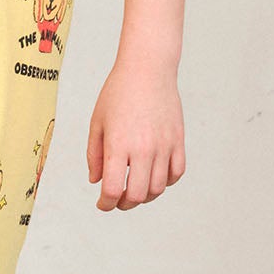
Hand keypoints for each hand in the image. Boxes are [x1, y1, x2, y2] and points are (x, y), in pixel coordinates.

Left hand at [86, 57, 185, 209]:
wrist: (147, 69)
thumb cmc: (118, 93)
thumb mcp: (97, 122)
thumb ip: (95, 155)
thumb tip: (97, 181)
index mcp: (119, 145)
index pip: (113, 189)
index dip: (106, 204)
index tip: (102, 204)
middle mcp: (143, 148)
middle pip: (137, 195)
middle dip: (124, 204)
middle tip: (117, 201)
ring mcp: (164, 145)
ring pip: (158, 188)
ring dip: (145, 196)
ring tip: (135, 189)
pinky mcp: (178, 140)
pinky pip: (176, 173)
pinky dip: (166, 182)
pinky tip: (154, 177)